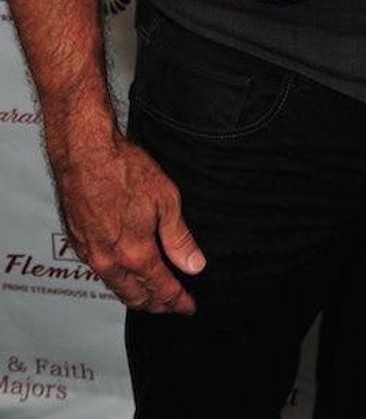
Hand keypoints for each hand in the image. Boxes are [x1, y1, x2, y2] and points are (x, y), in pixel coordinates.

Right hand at [53, 130, 204, 313]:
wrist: (85, 153)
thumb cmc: (123, 170)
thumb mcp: (166, 200)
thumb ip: (179, 238)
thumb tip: (194, 264)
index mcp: (135, 254)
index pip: (161, 289)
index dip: (178, 301)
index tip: (188, 307)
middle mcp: (109, 260)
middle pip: (136, 296)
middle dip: (156, 304)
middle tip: (170, 305)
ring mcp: (90, 253)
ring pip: (115, 286)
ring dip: (134, 294)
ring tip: (149, 294)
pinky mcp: (78, 241)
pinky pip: (99, 270)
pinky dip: (115, 277)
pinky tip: (122, 270)